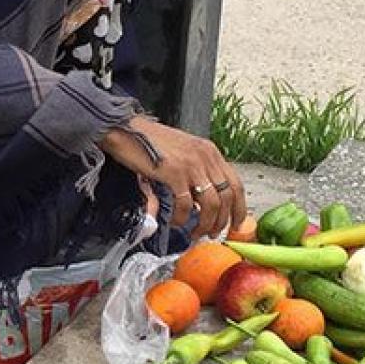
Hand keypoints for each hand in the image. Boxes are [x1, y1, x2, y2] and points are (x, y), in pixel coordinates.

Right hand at [101, 116, 246, 238]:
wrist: (125, 130)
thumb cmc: (149, 142)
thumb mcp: (181, 152)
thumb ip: (195, 172)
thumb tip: (200, 201)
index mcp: (209, 151)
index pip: (235, 183)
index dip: (239, 207)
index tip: (235, 223)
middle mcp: (205, 156)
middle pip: (227, 196)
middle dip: (222, 220)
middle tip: (212, 232)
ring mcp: (191, 164)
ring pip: (211, 203)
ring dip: (205, 223)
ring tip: (195, 231)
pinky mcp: (174, 172)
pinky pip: (186, 203)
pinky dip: (182, 217)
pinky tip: (175, 221)